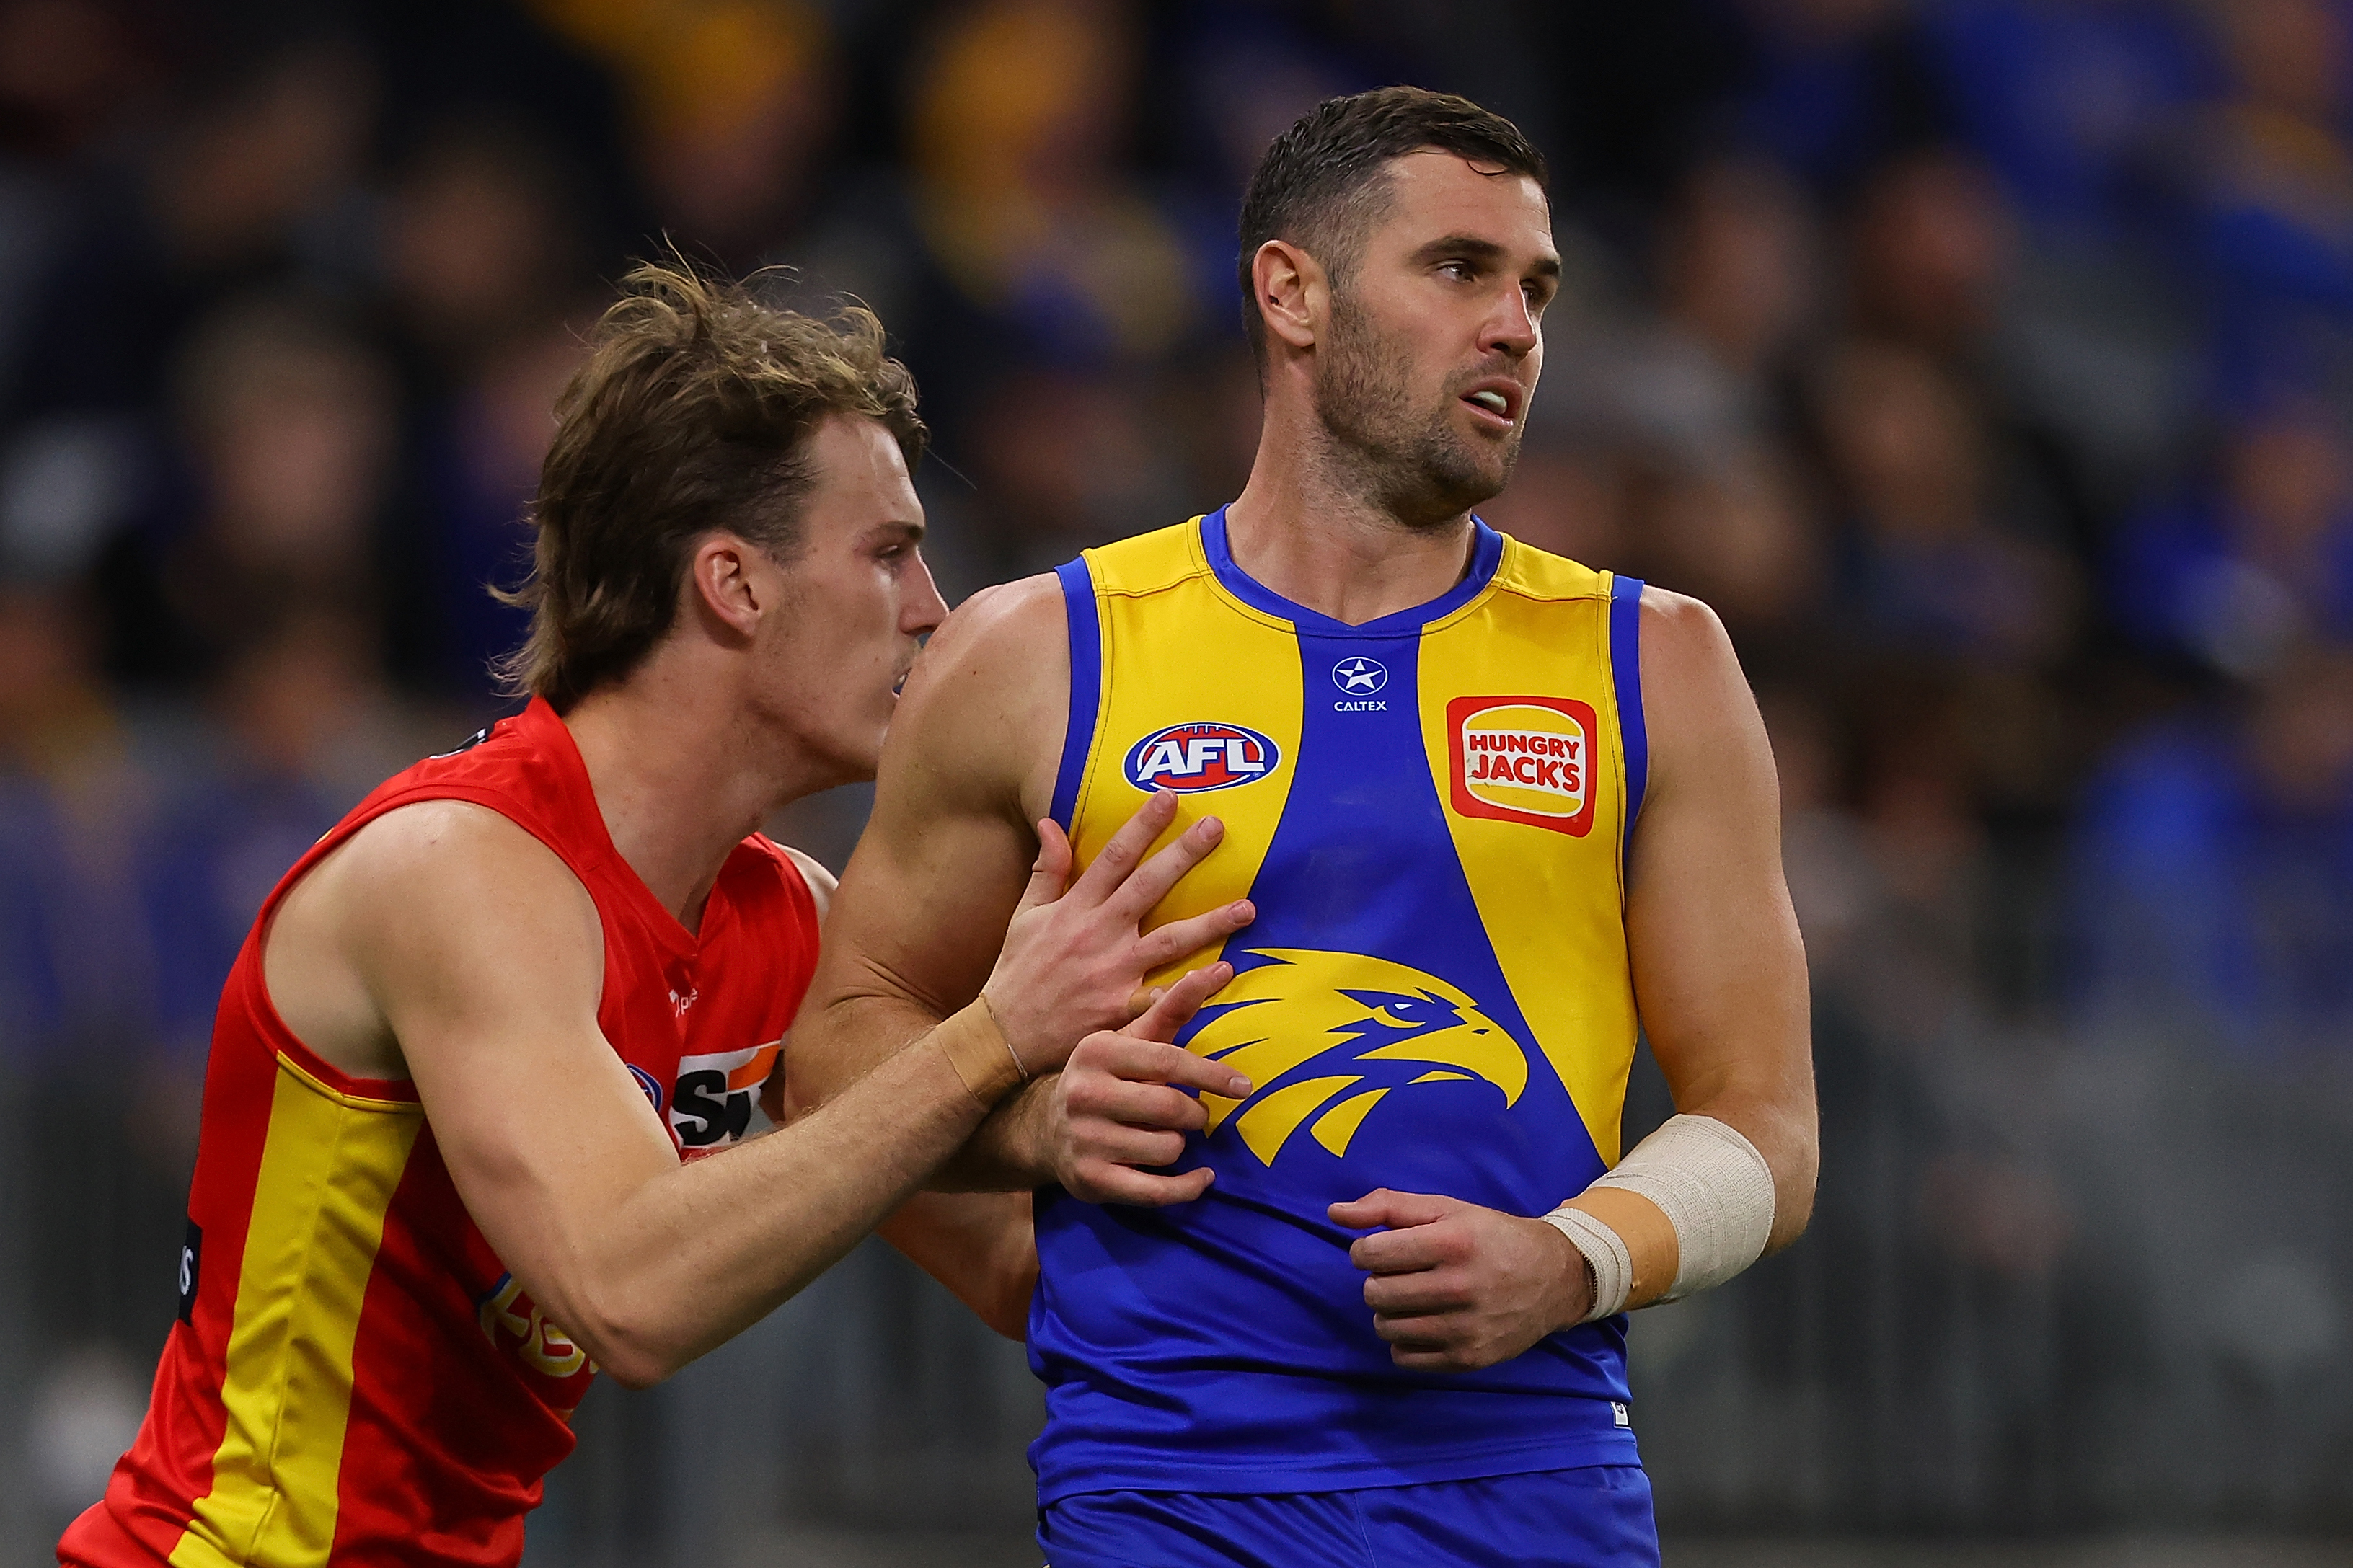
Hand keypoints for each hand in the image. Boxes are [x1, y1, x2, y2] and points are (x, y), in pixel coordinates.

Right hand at [980, 791, 1252, 1075]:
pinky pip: (1162, 996)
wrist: (1005, 1035)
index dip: (1142, 826)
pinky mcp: (1120, 1009)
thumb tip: (1050, 822)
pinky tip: (1223, 975)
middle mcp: (1098, 934)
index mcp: (1075, 908)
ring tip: (1247, 908)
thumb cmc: (1017, 971)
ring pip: (1169, 941)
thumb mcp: (1024, 915)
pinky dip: (1191, 988)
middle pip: (1147, 886)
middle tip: (1217, 827)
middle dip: (1183, 855)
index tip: (1169, 797)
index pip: (1113, 857)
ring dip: (1210, 923)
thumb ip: (1046, 870)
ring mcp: (1112, 972)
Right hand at [1046, 964, 1249, 1204]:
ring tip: (1166, 1136)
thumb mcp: (1130, 1038)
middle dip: (1195, 1114)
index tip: (1243, 1086)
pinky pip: (1155, 1191)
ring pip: (1167, 1148)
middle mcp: (1085, 1094)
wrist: (1042, 1126)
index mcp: (1098, 1052)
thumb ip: (1173, 1007)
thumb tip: (1221, 969)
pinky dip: (1186, 1188)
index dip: (1211, 1074)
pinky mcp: (1090, 1180)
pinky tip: (1201, 1178)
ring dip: (1180, 1145)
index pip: (1167, 1061)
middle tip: (1195, 1114)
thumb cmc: (1103, 1076)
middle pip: (1170, 1108)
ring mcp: (1085, 1140)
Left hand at [1327, 1189, 1593, 1372]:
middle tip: (1400, 1275)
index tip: (1380, 1251)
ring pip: (1385, 1327)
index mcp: (1452, 1242)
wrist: (1554, 1278)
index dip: (1365, 1251)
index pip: (1371, 1254)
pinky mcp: (1468, 1359)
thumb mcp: (1445, 1208)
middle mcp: (1459, 1287)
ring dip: (1389, 1311)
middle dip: (1378, 1280)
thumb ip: (1387, 1206)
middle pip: (1375, 1293)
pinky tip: (1425, 1321)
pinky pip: (1404, 1357)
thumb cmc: (1491, 1236)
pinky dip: (1405, 1340)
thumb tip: (1334, 1213)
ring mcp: (1464, 1328)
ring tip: (1413, 1298)